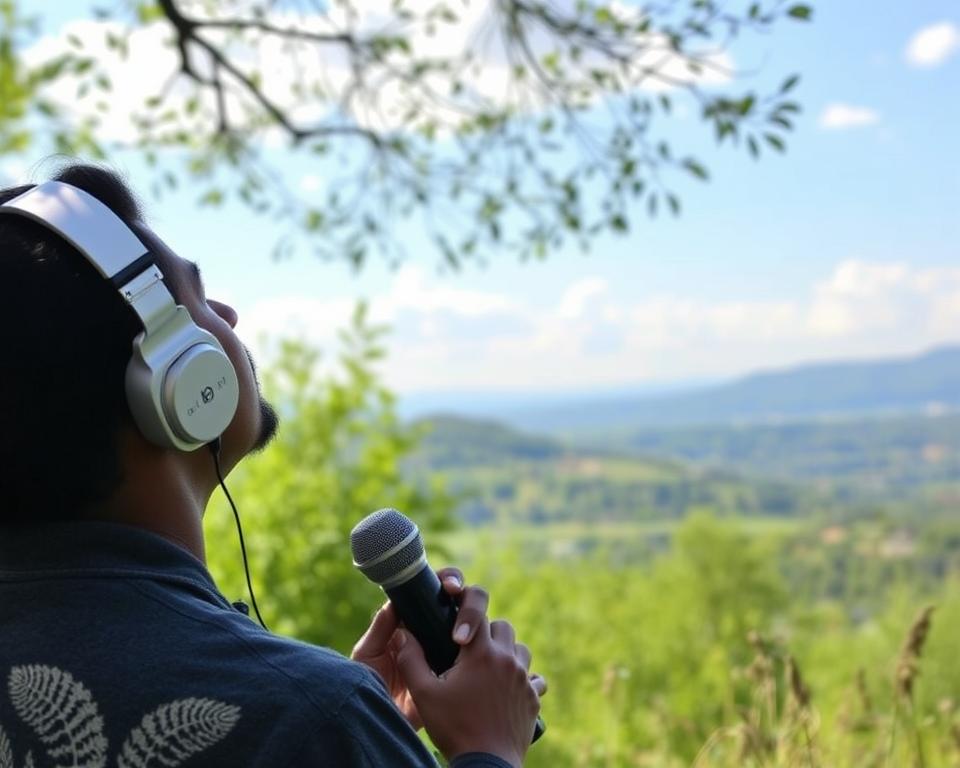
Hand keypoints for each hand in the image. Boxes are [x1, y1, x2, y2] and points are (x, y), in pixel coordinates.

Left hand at [351, 567, 466, 729]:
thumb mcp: (368, 655)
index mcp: (413, 622)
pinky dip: (486, 651)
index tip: (450, 587)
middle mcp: (436, 632)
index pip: (436, 592)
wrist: (378, 727)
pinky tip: (482, 652)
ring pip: (477, 627)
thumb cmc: (368, 687)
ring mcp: (451, 653)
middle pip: (463, 604)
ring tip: (464, 637)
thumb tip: (396, 600)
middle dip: (470, 602)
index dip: (448, 582)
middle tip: (462, 609)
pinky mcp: (462, 675)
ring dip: (479, 622)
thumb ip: (380, 628)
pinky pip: (480, 658)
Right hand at [393, 597, 546, 767]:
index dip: (465, 617)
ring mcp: (524, 679)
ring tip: (489, 671)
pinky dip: (523, 680)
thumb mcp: (424, 695)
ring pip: (520, 650)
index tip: (455, 632)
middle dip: (487, 634)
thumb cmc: (453, 729)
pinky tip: (508, 691)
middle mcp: (507, 660)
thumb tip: (403, 635)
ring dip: (506, 654)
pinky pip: (534, 678)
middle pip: (502, 627)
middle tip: (470, 653)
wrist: (486, 765)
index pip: (478, 615)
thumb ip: (411, 660)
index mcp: (481, 654)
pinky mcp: (533, 698)